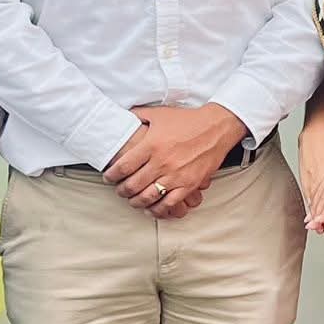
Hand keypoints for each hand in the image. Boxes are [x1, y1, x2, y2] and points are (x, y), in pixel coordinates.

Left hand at [106, 104, 245, 216]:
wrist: (215, 128)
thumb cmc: (187, 120)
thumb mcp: (159, 114)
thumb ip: (138, 116)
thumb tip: (122, 116)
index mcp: (151, 145)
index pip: (123, 166)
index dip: (112, 175)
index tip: (108, 177)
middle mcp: (161, 162)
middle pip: (133, 185)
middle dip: (121, 190)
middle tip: (119, 190)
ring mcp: (175, 175)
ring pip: (148, 197)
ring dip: (136, 202)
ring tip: (132, 200)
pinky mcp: (189, 184)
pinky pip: (169, 203)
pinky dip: (157, 210)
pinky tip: (151, 209)